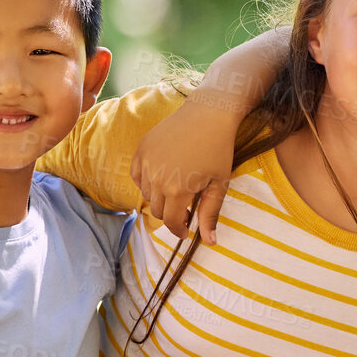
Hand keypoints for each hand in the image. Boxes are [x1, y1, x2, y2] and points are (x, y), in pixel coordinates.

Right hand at [131, 96, 238, 242]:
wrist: (208, 114)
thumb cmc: (219, 150)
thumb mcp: (219, 184)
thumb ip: (210, 214)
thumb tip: (210, 242)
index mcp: (177, 190)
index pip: (170, 222)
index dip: (179, 230)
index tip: (186, 231)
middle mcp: (156, 178)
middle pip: (157, 210)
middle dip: (171, 214)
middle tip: (186, 209)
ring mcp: (146, 163)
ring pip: (147, 194)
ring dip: (160, 198)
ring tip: (178, 190)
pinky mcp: (141, 150)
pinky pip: (137, 176)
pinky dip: (147, 182)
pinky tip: (162, 178)